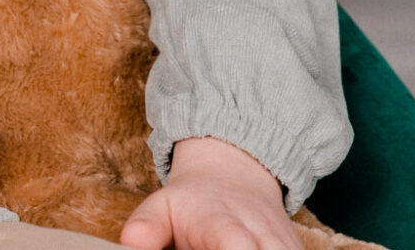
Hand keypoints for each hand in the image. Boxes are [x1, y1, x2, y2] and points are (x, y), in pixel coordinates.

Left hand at [119, 137, 297, 249]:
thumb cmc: (192, 201)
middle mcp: (262, 236)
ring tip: (233, 248)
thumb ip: (147, 226)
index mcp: (223, 225)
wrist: (236, 173)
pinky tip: (253, 248)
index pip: (236, 244)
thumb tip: (129, 243)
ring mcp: (285, 245)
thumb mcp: (162, 205)